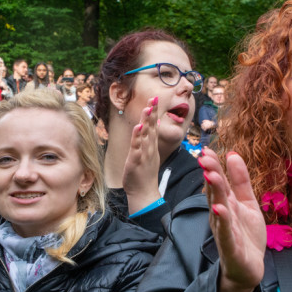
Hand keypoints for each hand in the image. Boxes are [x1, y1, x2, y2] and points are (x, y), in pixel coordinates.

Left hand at [122, 97, 161, 213]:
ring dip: (147, 121)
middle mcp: (150, 148)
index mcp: (152, 146)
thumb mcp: (148, 155)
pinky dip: (138, 136)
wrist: (144, 193)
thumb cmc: (145, 175)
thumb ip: (148, 141)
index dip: (155, 112)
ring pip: (146, 134)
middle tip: (154, 97)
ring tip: (147, 108)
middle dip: (153, 112)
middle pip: (152, 127)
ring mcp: (144, 154)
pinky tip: (138, 127)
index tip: (155, 99)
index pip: (154, 126)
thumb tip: (151, 128)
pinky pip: (137, 147)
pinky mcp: (136, 160)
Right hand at [200, 149, 265, 291]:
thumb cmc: (246, 236)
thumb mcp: (248, 204)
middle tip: (204, 158)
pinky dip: (222, 220)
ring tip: (211, 176)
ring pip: (218, 209)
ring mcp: (224, 231)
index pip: (217, 182)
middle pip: (215, 192)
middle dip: (210, 175)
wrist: (249, 269)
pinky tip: (219, 209)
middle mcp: (221, 215)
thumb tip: (233, 154)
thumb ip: (241, 181)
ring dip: (214, 193)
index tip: (207, 149)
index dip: (213, 166)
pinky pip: (225, 232)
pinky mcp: (230, 247)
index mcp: (226, 203)